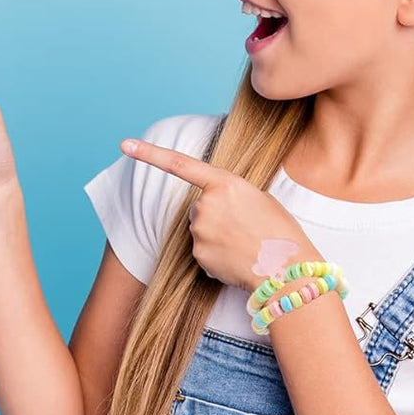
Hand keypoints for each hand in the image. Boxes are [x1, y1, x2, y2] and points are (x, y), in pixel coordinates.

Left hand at [120, 137, 320, 291]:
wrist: (288, 269)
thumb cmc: (280, 231)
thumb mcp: (258, 199)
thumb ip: (230, 195)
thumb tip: (214, 206)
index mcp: (224, 183)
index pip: (180, 164)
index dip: (149, 153)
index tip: (125, 145)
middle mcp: (205, 205)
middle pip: (198, 207)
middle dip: (215, 215)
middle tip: (245, 226)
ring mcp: (199, 231)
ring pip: (200, 230)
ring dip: (216, 235)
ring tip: (245, 243)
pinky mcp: (198, 255)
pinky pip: (203, 251)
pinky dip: (217, 255)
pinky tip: (238, 258)